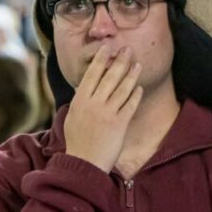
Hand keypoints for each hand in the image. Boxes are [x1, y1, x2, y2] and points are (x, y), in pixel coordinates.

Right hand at [63, 45, 143, 171]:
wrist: (84, 163)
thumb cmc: (77, 142)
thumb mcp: (72, 118)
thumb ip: (79, 102)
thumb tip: (82, 88)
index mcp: (80, 101)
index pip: (91, 74)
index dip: (100, 59)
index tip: (107, 48)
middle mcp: (94, 104)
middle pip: (109, 77)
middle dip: (119, 61)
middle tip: (127, 48)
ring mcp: (108, 114)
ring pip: (122, 89)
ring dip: (131, 74)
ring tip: (138, 64)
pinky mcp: (120, 124)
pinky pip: (130, 105)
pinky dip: (135, 95)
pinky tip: (139, 87)